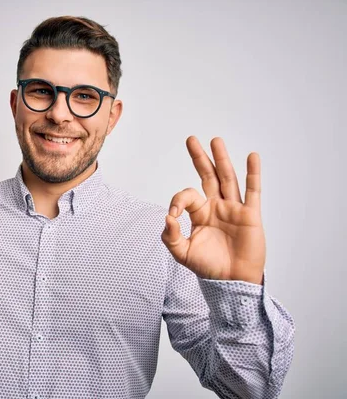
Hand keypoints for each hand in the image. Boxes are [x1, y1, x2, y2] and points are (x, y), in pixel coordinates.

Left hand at [161, 136, 264, 284]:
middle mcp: (216, 207)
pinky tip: (252, 157)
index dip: (178, 201)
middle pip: (208, 176)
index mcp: (200, 213)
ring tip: (216, 140)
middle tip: (191, 139)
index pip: (187, 196)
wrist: (231, 282)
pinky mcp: (250, 215)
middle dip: (200, 158)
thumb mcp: (182, 253)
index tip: (173, 216)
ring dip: (222, 159)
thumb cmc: (208, 267)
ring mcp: (234, 209)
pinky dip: (253, 174)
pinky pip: (252, 191)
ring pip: (227, 178)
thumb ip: (171, 236)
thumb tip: (167, 217)